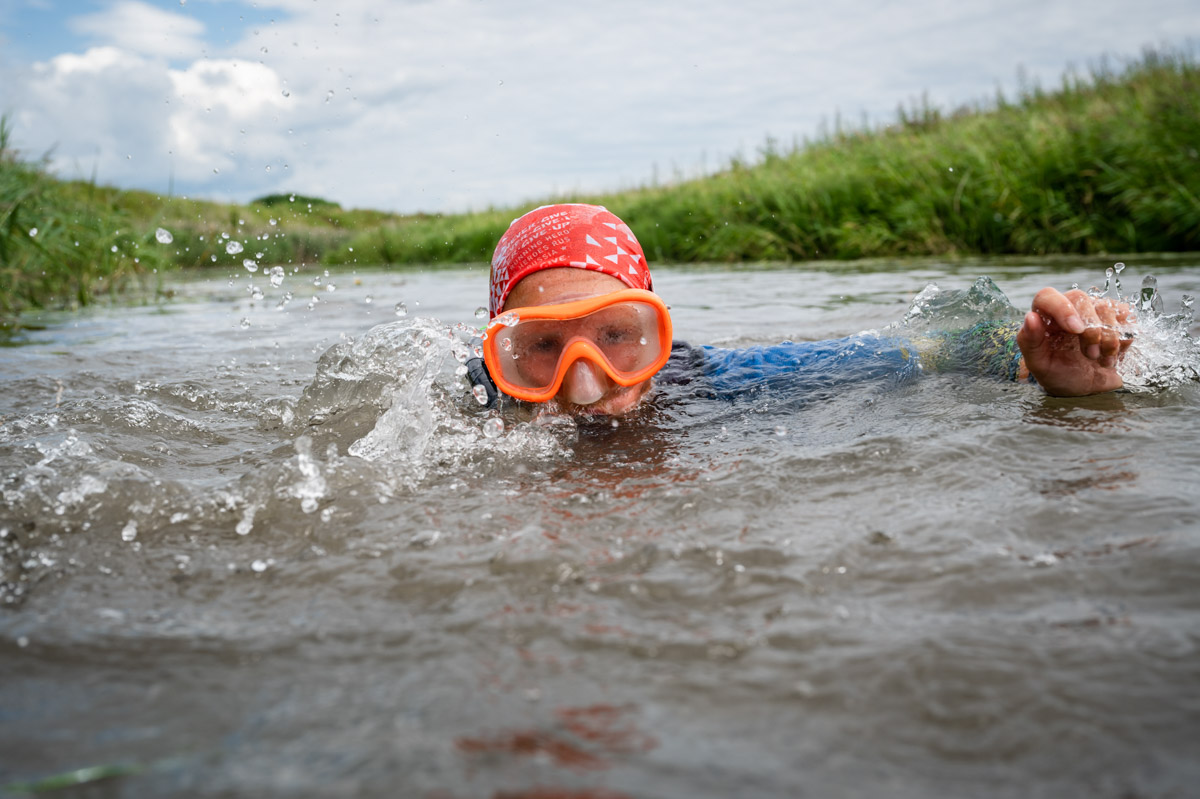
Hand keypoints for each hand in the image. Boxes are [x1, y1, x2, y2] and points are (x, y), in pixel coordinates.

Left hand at [1016, 288, 1133, 396]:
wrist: (1081, 388)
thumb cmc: (1056, 373)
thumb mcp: (1039, 363)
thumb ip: (1030, 341)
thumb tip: (1031, 317)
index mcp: (1045, 315)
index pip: (1047, 296)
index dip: (1062, 308)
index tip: (1076, 330)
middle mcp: (1068, 308)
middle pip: (1082, 299)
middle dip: (1091, 330)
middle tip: (1091, 355)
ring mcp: (1094, 312)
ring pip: (1108, 308)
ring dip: (1110, 338)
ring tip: (1102, 360)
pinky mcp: (1116, 320)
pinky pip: (1128, 318)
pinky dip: (1125, 339)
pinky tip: (1114, 355)